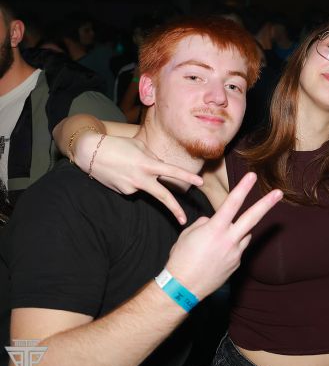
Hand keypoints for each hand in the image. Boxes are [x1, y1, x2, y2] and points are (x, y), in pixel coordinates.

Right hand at [74, 132, 203, 223]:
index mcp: (147, 164)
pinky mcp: (123, 192)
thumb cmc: (117, 145)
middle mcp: (141, 178)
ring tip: (125, 165)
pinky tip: (120, 173)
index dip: (187, 177)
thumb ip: (153, 158)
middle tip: (184, 220)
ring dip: (143, 179)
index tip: (200, 183)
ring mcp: (131, 187)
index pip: (172, 171)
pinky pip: (134, 187)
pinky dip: (131, 181)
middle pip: (162, 196)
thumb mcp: (139, 147)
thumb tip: (161, 168)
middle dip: (174, 209)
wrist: (90, 153)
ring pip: (146, 187)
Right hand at [166, 172, 281, 298]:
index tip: (252, 176)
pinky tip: (215, 255)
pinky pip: (238, 249)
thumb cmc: (181, 258)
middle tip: (279, 192)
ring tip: (214, 244)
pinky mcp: (237, 264)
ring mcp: (235, 253)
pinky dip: (231, 247)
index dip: (243, 188)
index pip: (232, 203)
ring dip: (237, 232)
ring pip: (244, 234)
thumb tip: (213, 221)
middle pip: (252, 218)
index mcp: (215, 229)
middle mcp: (229, 240)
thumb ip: (204, 223)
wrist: (183, 287)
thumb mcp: (188, 234)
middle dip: (267, 204)